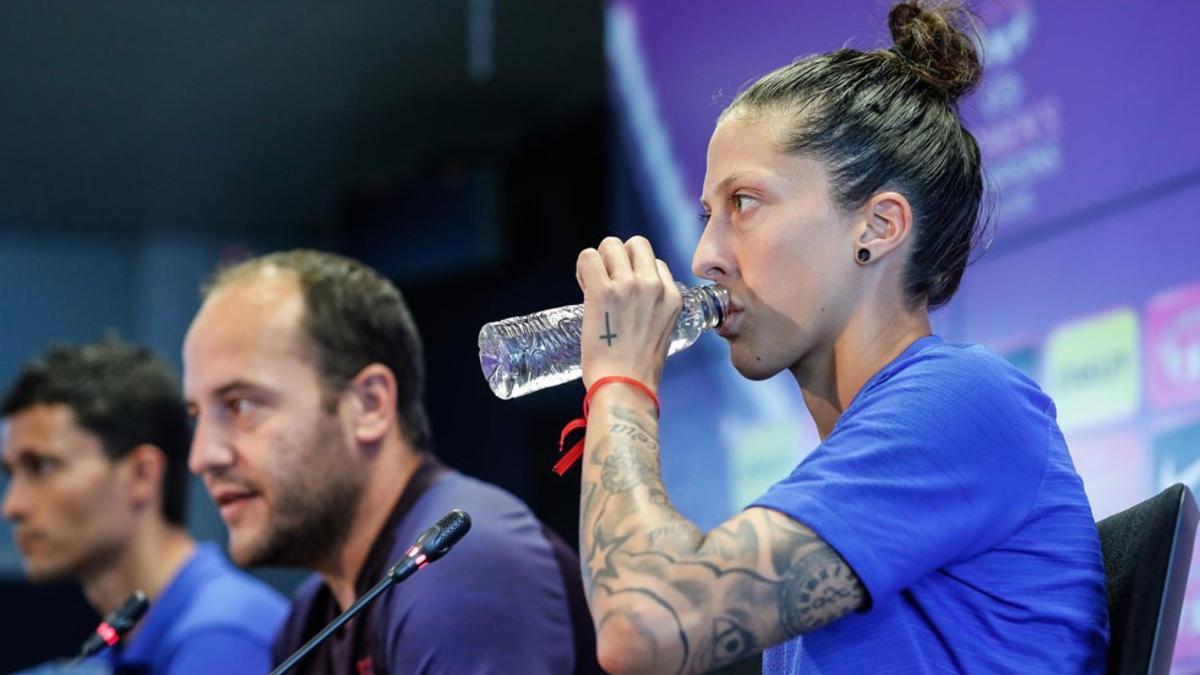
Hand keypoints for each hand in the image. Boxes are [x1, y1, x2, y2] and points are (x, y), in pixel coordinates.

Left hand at [575, 236, 682, 390]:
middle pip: (635, 243)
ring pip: (610, 244)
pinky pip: (588, 257)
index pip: (655, 262)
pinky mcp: (602, 291)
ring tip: (593, 282)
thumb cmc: (639, 369)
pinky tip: (583, 283)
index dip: (636, 272)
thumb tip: (634, 302)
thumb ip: (654, 309)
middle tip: (607, 280)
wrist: (625, 386)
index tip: (625, 291)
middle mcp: (653, 285)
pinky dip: (582, 266)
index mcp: (672, 297)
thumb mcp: (662, 332)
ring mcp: (628, 286)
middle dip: (619, 257)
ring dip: (599, 260)